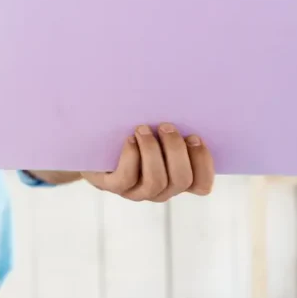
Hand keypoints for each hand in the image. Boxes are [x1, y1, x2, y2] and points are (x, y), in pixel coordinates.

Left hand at [82, 123, 213, 201]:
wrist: (92, 146)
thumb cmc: (131, 135)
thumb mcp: (156, 134)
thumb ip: (172, 131)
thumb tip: (186, 105)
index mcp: (176, 179)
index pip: (202, 185)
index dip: (203, 162)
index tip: (194, 136)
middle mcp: (160, 191)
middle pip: (181, 180)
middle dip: (176, 150)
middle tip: (165, 126)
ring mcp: (136, 192)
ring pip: (156, 181)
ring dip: (152, 151)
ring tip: (142, 129)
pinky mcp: (113, 186)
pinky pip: (127, 178)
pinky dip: (131, 156)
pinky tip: (128, 140)